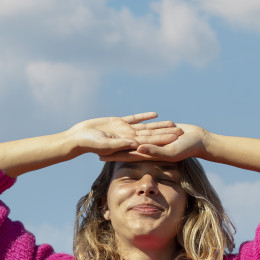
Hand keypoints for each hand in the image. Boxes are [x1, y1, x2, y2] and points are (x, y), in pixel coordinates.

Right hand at [66, 113, 181, 157]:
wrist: (78, 138)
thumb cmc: (89, 144)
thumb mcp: (106, 144)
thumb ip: (120, 144)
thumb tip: (136, 143)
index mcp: (128, 145)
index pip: (150, 143)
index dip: (163, 140)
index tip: (176, 139)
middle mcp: (129, 139)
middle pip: (152, 136)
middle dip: (166, 134)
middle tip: (181, 131)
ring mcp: (124, 131)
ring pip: (145, 128)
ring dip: (158, 125)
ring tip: (172, 122)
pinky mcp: (118, 123)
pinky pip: (134, 119)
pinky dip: (144, 117)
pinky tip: (155, 114)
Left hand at [99, 123, 208, 163]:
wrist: (199, 140)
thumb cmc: (187, 148)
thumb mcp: (170, 152)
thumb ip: (154, 151)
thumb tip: (137, 149)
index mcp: (149, 154)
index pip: (127, 156)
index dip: (114, 156)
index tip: (100, 157)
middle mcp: (149, 148)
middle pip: (126, 147)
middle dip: (112, 147)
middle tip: (96, 146)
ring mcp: (153, 140)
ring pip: (133, 137)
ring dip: (120, 137)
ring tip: (107, 135)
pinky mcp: (157, 132)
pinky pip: (142, 128)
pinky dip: (134, 126)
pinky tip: (125, 124)